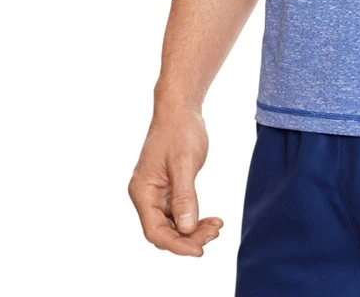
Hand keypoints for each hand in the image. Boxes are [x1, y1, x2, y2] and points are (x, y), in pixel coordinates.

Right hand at [128, 104, 223, 255]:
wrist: (180, 109)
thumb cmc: (180, 130)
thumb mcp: (184, 162)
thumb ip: (185, 195)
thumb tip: (187, 228)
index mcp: (142, 191)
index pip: (155, 231)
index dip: (177, 244)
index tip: (200, 250)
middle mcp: (145, 195)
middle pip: (164, 231)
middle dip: (189, 237)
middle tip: (215, 232)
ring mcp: (155, 193)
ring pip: (172, 224)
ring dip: (193, 230)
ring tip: (217, 226)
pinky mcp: (167, 188)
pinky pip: (177, 213)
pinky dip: (193, 218)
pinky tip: (210, 219)